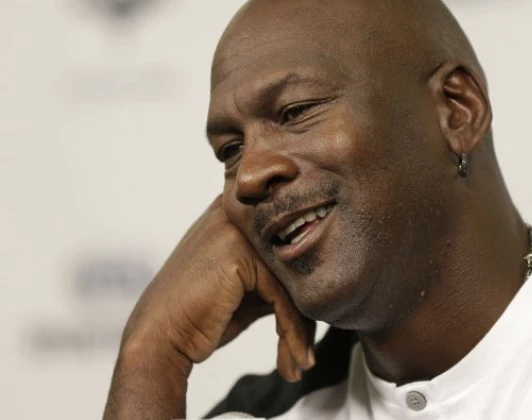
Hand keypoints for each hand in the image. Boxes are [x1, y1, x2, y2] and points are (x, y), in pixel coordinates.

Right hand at [121, 195, 315, 380]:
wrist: (160, 338)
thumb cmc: (202, 315)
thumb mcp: (249, 287)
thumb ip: (280, 273)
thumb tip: (324, 280)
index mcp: (239, 212)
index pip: (293, 245)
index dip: (307, 288)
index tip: (309, 331)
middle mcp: (238, 212)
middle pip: (296, 263)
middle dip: (306, 314)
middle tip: (305, 354)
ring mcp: (236, 228)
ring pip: (293, 281)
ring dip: (300, 331)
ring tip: (299, 362)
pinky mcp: (238, 252)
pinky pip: (282, 296)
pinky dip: (292, 334)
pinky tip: (294, 360)